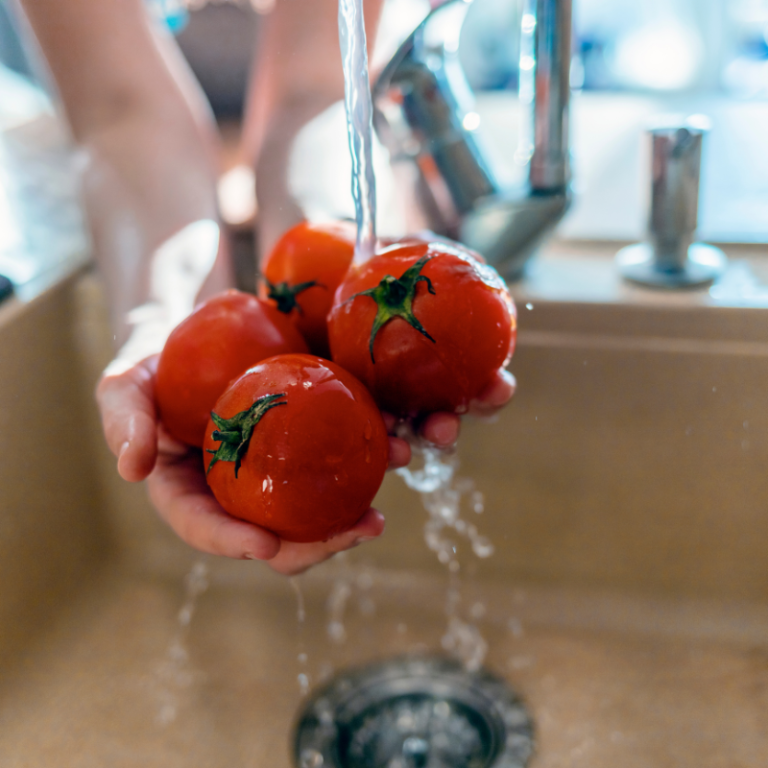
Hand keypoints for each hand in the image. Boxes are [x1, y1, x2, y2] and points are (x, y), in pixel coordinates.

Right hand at [97, 359, 514, 575]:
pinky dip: (394, 434)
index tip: (270, 547)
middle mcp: (253, 488)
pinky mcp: (327, 427)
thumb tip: (134, 469)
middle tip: (367, 526)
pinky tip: (421, 422)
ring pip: (335, 492)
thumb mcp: (127, 377)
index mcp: (201, 492)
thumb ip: (125, 416)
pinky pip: (360, 441)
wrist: (205, 320)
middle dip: (328, 539)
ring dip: (378, 483)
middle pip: (289, 531)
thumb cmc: (159, 354)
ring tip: (407, 458)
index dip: (239, 546)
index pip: (214, 530)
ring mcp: (294, 461)